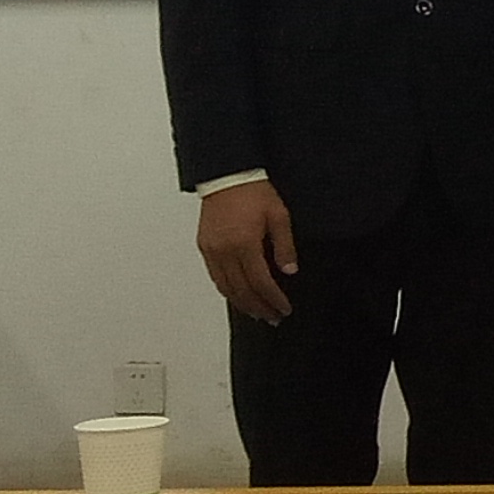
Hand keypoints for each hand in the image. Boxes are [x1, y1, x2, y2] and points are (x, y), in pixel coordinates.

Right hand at [195, 180, 298, 323]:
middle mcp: (224, 251)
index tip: (283, 309)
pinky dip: (227, 290)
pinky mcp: (204, 246)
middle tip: (273, 318)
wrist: (228, 176)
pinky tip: (238, 296)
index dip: (273, 299)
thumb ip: (285, 246)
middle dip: (259, 307)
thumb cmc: (255, 192)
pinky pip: (215, 276)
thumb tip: (289, 271)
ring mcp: (212, 250)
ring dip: (242, 303)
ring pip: (225, 287)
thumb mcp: (279, 216)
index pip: (260, 283)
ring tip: (257, 313)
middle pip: (241, 290)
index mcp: (244, 244)